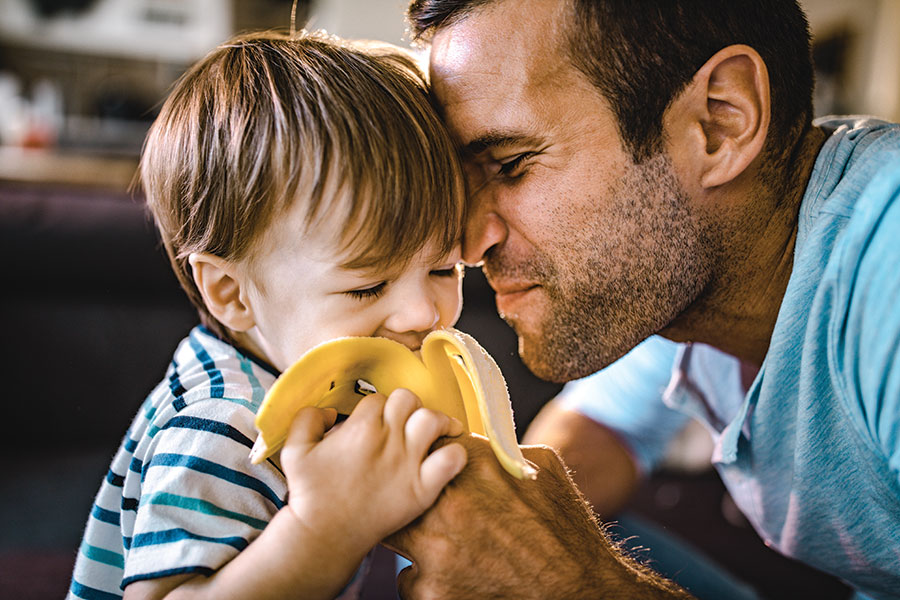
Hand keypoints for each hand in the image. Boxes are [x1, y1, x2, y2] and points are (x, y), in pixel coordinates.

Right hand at [279, 389, 467, 550]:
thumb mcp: (294, 450)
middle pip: (408, 400)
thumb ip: (309, 418)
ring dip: (436, 420)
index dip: (376, 409)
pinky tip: (448, 455)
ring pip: (433, 420)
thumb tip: (332, 411)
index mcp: (360, 428)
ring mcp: (407, 464)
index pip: (378, 399)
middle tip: (403, 424)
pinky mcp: (422, 489)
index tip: (374, 424)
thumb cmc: (309, 494)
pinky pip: (451, 459)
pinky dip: (455, 453)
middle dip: (404, 407)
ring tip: (435, 430)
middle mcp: (387, 441)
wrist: (324, 536)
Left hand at [385, 434, 691, 599]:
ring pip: (397, 534)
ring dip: (415, 537)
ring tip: (445, 546)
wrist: (579, 591)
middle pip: (403, 489)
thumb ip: (501, 448)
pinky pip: (408, 578)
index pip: (426, 447)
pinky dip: (427, 579)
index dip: (429, 460)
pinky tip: (455, 578)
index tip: (435, 470)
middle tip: (436, 511)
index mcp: (472, 467)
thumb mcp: (543, 468)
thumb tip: (475, 440)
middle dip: (414, 498)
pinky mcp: (430, 591)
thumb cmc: (566, 531)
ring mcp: (434, 551)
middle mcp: (447, 505)